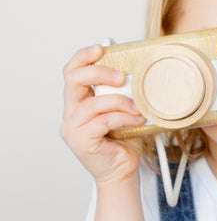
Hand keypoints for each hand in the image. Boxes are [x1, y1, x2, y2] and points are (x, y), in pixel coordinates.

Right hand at [60, 45, 145, 183]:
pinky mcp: (80, 141)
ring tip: (138, 109)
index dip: (83, 57)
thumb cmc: (124, 142)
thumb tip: (141, 71)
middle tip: (122, 77)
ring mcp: (72, 127)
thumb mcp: (125, 111)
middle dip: (100, 72)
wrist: (123, 172)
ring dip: (121, 102)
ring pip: (94, 103)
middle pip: (75, 80)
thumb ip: (125, 93)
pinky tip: (137, 120)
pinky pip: (103, 121)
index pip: (72, 72)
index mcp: (79, 101)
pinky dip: (123, 117)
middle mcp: (71, 113)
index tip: (101, 48)